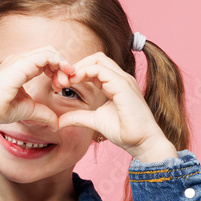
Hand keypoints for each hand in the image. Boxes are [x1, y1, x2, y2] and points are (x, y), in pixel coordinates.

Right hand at [0, 46, 77, 132]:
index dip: (57, 70)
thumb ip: (43, 114)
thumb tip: (56, 124)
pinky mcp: (21, 63)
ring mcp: (19, 60)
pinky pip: (46, 55)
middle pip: (49, 52)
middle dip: (62, 65)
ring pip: (49, 51)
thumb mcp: (29, 110)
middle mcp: (20, 60)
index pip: (45, 60)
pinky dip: (58, 62)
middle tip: (66, 83)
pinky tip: (62, 76)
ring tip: (65, 81)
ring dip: (62, 64)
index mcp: (21, 68)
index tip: (60, 87)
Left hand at [56, 52, 177, 161]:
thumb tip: (59, 121)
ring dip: (78, 68)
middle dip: (76, 66)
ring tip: (66, 81)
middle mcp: (120, 78)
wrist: (141, 142)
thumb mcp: (94, 121)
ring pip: (98, 59)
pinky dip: (85, 72)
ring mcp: (123, 79)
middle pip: (96, 58)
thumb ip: (78, 117)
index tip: (61, 84)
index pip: (94, 67)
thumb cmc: (124, 132)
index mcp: (115, 84)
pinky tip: (74, 82)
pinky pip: (101, 69)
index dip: (76, 72)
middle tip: (61, 80)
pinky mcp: (123, 85)